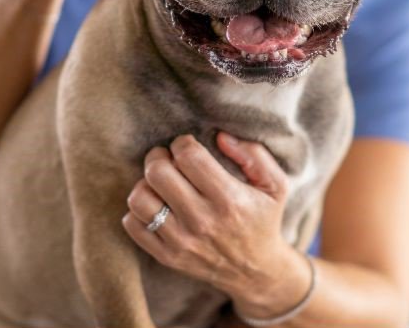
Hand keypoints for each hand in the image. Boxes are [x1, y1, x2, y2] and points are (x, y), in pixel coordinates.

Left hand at [122, 133, 311, 316]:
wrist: (255, 272)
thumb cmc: (263, 220)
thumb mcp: (275, 185)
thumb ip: (254, 154)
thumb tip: (220, 136)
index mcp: (229, 199)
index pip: (188, 156)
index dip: (183, 143)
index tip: (187, 147)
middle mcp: (202, 221)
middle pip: (158, 173)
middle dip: (158, 157)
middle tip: (167, 159)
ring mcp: (182, 241)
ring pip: (139, 198)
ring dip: (145, 183)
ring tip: (159, 183)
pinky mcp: (167, 256)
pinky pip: (133, 225)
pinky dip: (138, 210)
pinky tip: (156, 205)